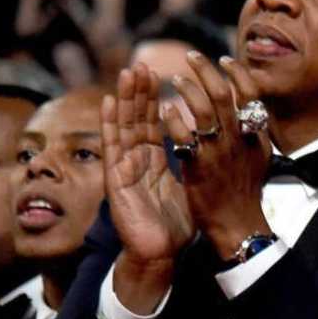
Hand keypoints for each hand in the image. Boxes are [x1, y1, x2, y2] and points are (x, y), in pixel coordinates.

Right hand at [103, 65, 194, 312]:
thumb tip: (207, 144)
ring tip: (127, 73)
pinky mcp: (117, 180)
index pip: (154, 123)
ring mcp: (125, 168)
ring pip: (124, 127)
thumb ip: (191, 163)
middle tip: (141, 64)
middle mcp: (138, 161)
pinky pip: (114, 148)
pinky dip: (111, 124)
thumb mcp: (188, 185)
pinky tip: (110, 103)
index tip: (159, 74)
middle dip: (139, 92)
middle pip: (137, 120)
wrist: (161, 254)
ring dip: (125, 99)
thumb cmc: (176, 224)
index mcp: (155, 161)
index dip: (155, 100)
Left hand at [163, 52, 271, 258]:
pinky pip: (185, 136)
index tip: (224, 59)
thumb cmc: (244, 192)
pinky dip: (174, 119)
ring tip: (174, 79)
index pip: (250, 93)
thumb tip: (250, 109)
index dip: (237, 73)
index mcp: (256, 135)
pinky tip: (165, 110)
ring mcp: (220, 152)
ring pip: (204, 109)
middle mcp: (240, 139)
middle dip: (207, 70)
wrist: (238, 225)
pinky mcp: (200, 166)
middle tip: (192, 57)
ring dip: (188, 89)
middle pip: (225, 93)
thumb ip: (253, 133)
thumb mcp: (259, 158)